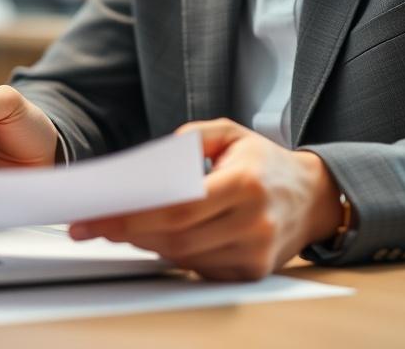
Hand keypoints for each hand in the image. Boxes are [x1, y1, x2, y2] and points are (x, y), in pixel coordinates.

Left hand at [68, 118, 342, 280]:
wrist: (313, 196)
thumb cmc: (263, 161)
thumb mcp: (230, 132)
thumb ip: (189, 138)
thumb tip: (150, 163)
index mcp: (246, 183)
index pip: (180, 207)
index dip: (135, 214)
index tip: (99, 215)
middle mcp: (254, 223)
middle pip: (176, 237)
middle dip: (127, 231)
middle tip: (91, 224)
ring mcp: (255, 253)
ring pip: (183, 256)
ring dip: (144, 243)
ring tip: (114, 227)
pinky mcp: (252, 272)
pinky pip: (199, 267)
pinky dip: (172, 253)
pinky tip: (151, 238)